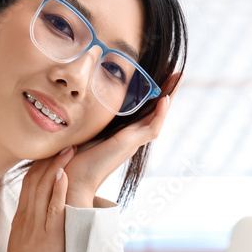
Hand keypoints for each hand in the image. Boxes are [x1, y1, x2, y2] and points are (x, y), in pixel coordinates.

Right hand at [0, 146, 75, 251]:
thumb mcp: (25, 246)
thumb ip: (33, 229)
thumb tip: (45, 220)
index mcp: (22, 220)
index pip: (28, 185)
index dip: (40, 166)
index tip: (51, 151)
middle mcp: (26, 219)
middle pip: (34, 181)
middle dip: (48, 159)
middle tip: (63, 141)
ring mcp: (36, 226)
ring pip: (42, 189)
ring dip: (56, 167)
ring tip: (69, 149)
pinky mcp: (48, 237)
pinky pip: (51, 209)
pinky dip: (57, 190)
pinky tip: (64, 175)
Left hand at [62, 72, 182, 205]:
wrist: (73, 179)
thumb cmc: (74, 158)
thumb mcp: (84, 130)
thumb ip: (88, 118)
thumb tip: (81, 99)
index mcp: (121, 132)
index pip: (141, 109)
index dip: (151, 93)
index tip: (157, 75)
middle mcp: (130, 136)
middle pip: (154, 110)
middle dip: (166, 90)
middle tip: (176, 72)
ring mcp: (132, 141)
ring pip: (158, 116)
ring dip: (169, 97)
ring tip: (177, 78)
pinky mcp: (130, 145)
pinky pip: (152, 128)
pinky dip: (159, 114)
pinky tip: (165, 99)